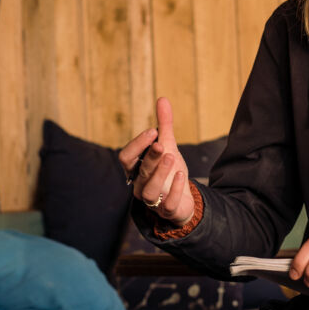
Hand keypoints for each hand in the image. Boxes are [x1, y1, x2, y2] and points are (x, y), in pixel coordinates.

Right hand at [117, 97, 194, 225]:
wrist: (183, 198)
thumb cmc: (169, 170)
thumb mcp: (168, 146)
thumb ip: (164, 125)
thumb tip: (162, 98)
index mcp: (135, 169)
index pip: (125, 158)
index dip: (137, 145)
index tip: (154, 131)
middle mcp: (139, 185)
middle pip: (139, 172)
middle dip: (150, 157)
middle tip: (161, 143)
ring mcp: (153, 201)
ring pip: (148, 191)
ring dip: (159, 173)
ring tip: (171, 157)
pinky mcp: (167, 211)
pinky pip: (167, 204)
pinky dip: (173, 189)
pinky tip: (181, 174)